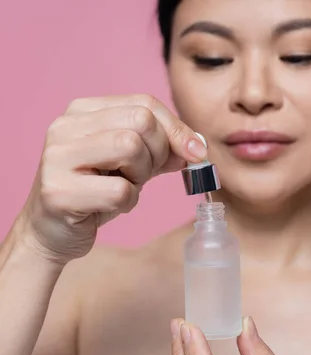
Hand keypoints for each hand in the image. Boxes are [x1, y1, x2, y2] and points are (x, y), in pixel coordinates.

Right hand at [15, 94, 206, 265]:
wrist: (52, 233)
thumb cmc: (96, 193)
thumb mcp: (132, 164)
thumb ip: (161, 150)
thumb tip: (197, 146)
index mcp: (83, 112)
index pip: (144, 103)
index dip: (178, 128)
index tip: (197, 153)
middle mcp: (65, 127)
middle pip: (141, 121)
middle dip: (158, 152)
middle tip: (144, 174)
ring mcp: (57, 157)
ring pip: (130, 147)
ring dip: (141, 176)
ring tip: (124, 187)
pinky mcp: (58, 192)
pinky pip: (120, 190)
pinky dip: (128, 203)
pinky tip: (110, 206)